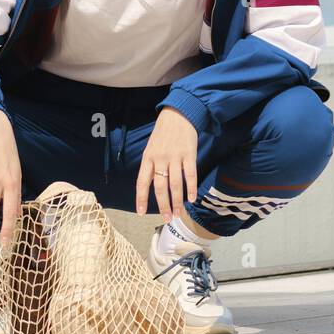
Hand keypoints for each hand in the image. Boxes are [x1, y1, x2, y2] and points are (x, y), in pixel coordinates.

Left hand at [135, 108, 197, 222]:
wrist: (179, 114)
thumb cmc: (163, 133)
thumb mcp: (151, 148)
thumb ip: (151, 165)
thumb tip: (150, 185)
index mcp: (148, 158)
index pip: (142, 182)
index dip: (141, 198)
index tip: (141, 213)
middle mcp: (160, 159)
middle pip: (160, 187)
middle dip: (163, 205)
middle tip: (167, 218)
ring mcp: (175, 157)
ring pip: (175, 184)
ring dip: (177, 201)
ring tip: (179, 213)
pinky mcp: (188, 154)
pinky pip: (190, 174)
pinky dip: (191, 188)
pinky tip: (192, 198)